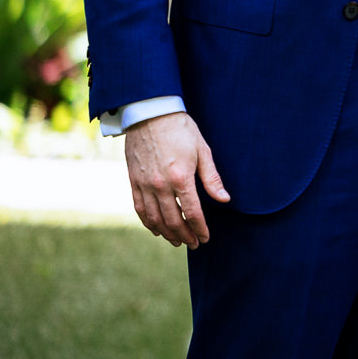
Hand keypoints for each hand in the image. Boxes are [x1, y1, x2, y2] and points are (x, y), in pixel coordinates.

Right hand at [123, 111, 231, 246]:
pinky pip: (139, 208)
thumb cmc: (181, 130)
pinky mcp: (133, 181)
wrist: (150, 114)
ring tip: (177, 242)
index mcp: (181, 178)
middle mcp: (160, 185)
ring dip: (167, 233)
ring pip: (154, 218)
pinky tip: (157, 229)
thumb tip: (224, 199)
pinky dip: (148, 222)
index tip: (205, 238)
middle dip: (185, 236)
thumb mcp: (203, 151)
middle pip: (172, 220)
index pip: (192, 212)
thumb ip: (212, 179)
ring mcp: (144, 184)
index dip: (200, 228)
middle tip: (194, 244)